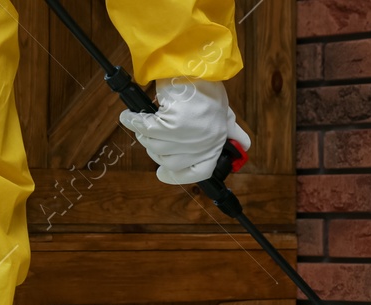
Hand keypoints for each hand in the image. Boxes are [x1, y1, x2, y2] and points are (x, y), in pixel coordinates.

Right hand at [118, 77, 251, 185]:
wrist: (194, 62)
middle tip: (150, 133)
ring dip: (143, 134)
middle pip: (169, 161)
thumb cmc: (208, 86)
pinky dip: (133, 122)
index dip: (177, 175)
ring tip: (140, 121)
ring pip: (155, 147)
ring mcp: (188, 136)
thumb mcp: (225, 110)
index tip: (162, 173)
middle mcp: (204, 143)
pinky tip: (128, 116)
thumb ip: (231, 130)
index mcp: (217, 143)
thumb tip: (242, 145)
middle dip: (156, 148)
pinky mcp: (172, 124)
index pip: (199, 172)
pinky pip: (145, 129)